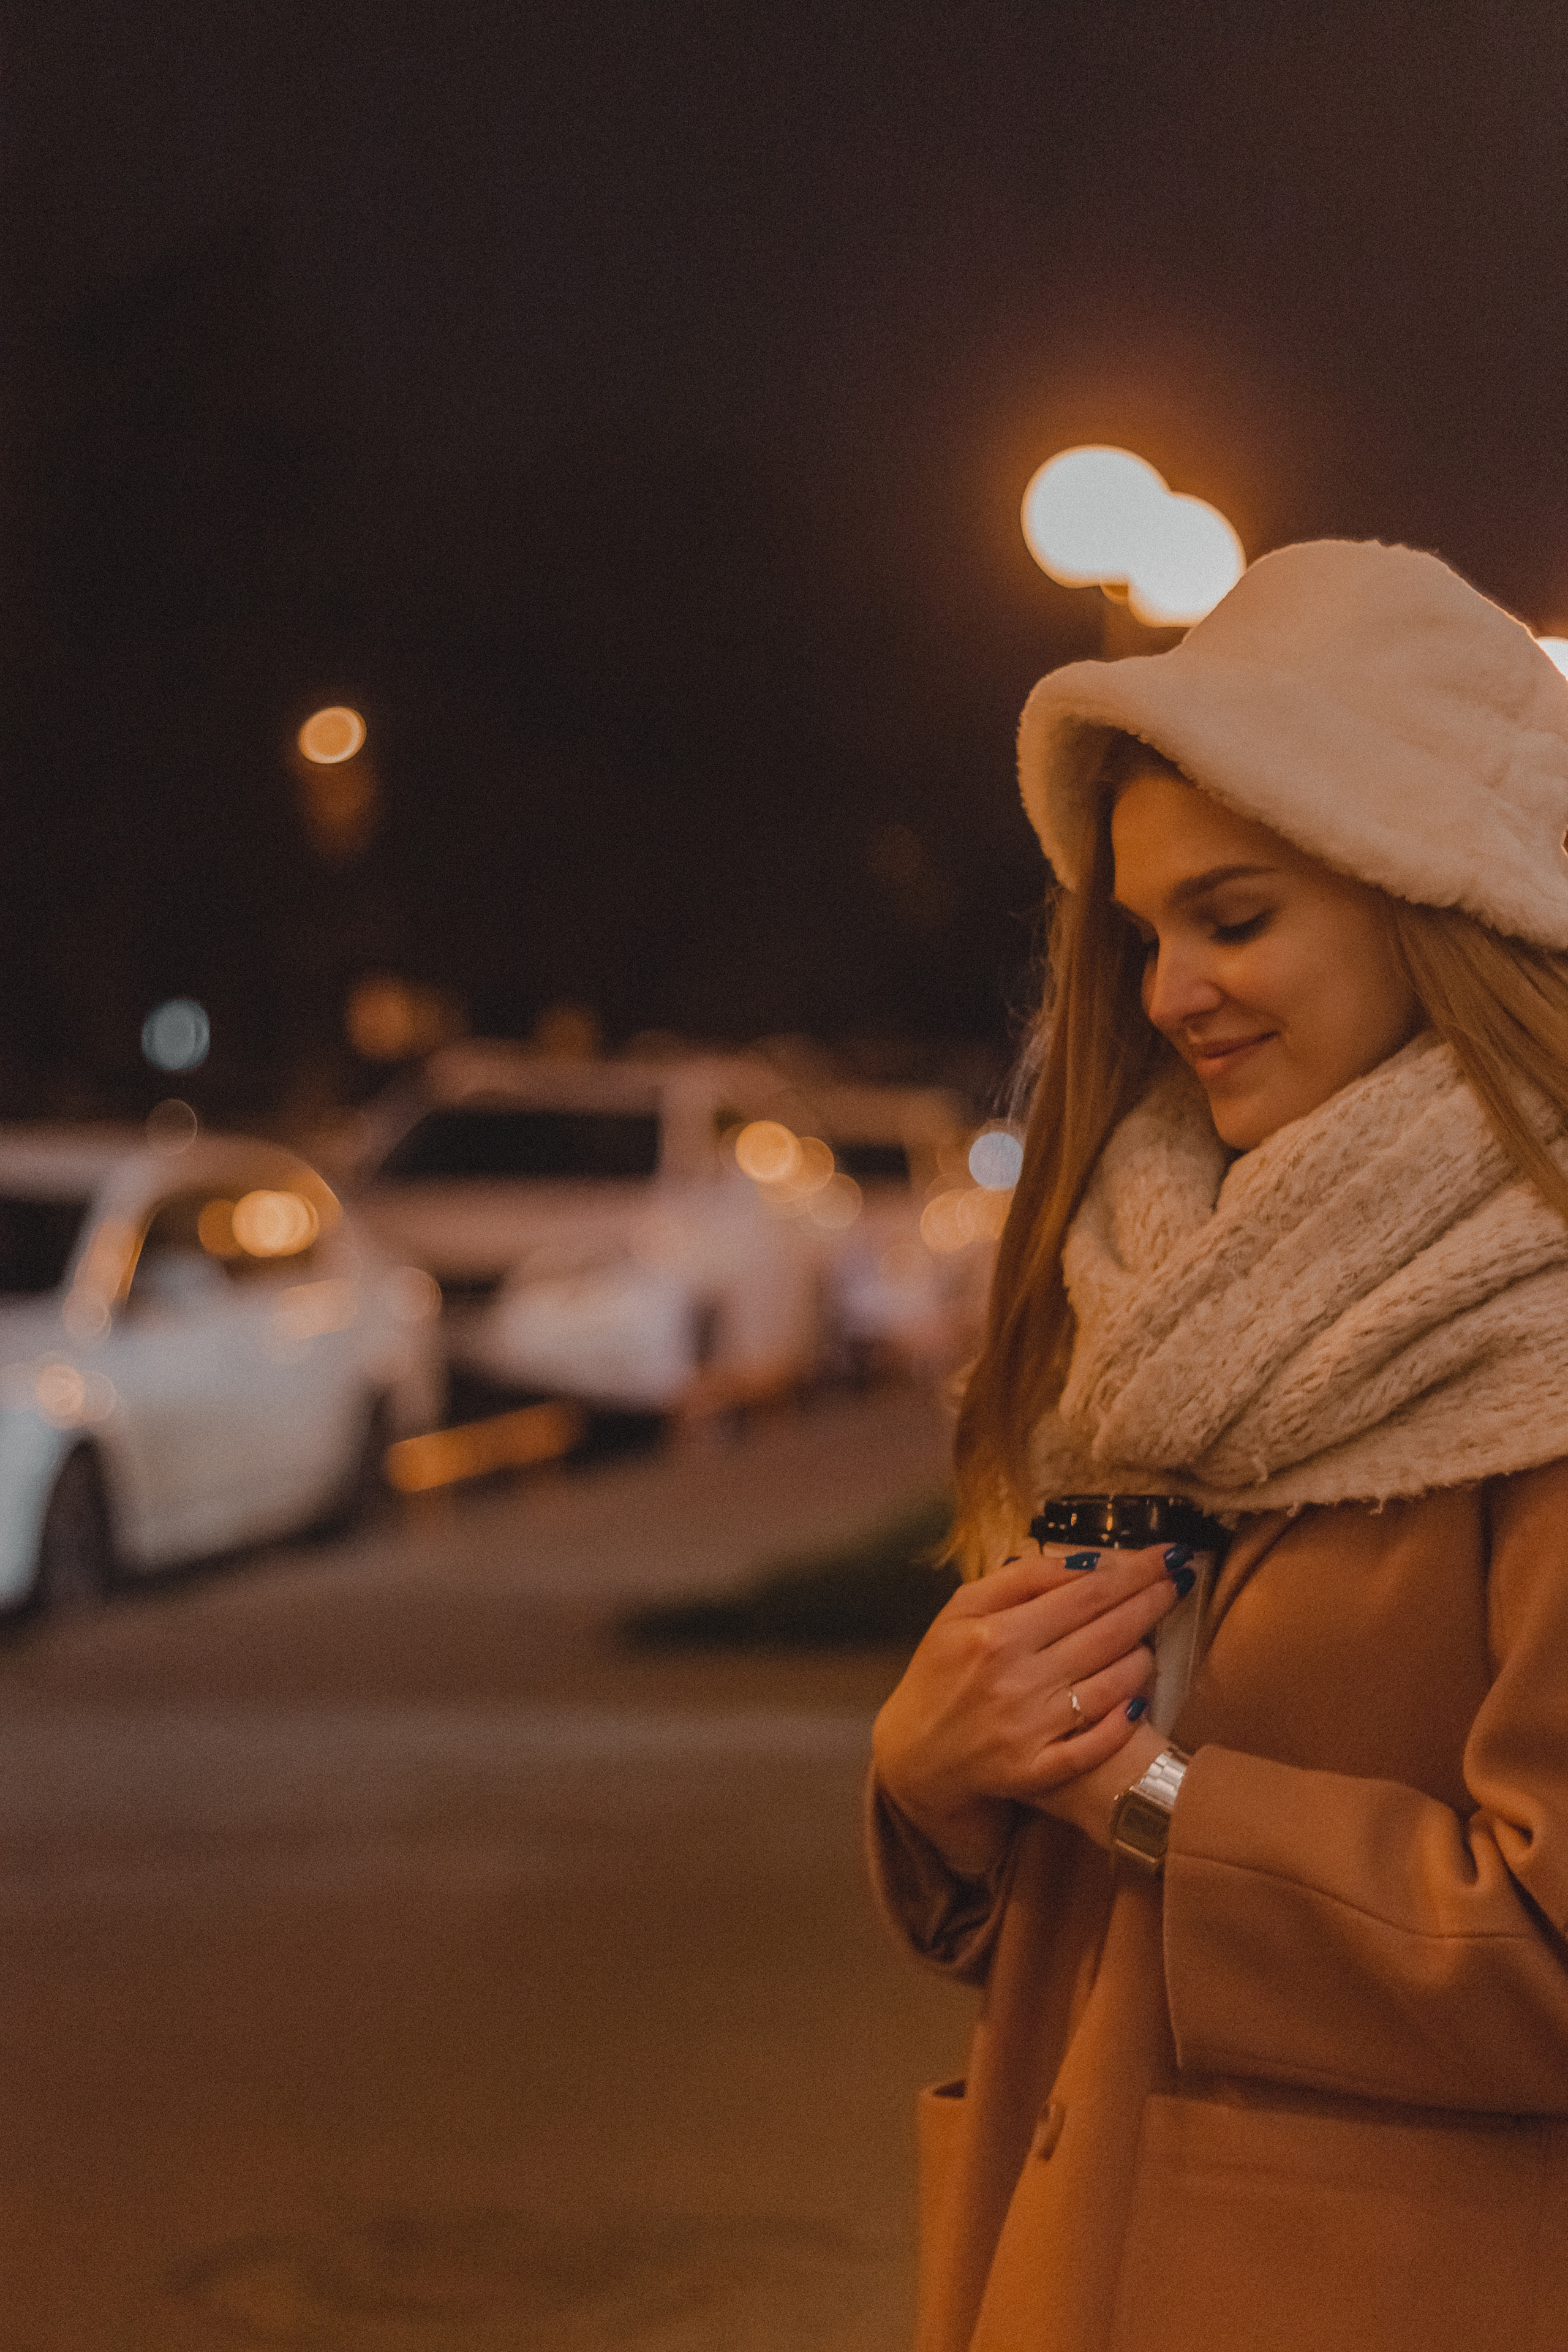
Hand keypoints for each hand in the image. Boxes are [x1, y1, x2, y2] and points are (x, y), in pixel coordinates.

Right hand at [871, 1543, 1181, 1876]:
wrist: (915, 1755)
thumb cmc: (940, 1671)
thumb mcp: (960, 1609)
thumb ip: (1019, 1580)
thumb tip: (1084, 1562)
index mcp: (995, 1633)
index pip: (1084, 1592)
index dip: (1135, 1571)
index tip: (1169, 1554)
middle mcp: (1016, 1680)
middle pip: (1106, 1631)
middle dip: (1152, 1601)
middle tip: (1182, 1579)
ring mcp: (1031, 1729)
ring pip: (1112, 1684)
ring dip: (1145, 1656)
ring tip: (1157, 1633)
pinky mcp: (1039, 1771)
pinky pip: (1097, 1743)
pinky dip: (1124, 1719)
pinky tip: (1141, 1697)